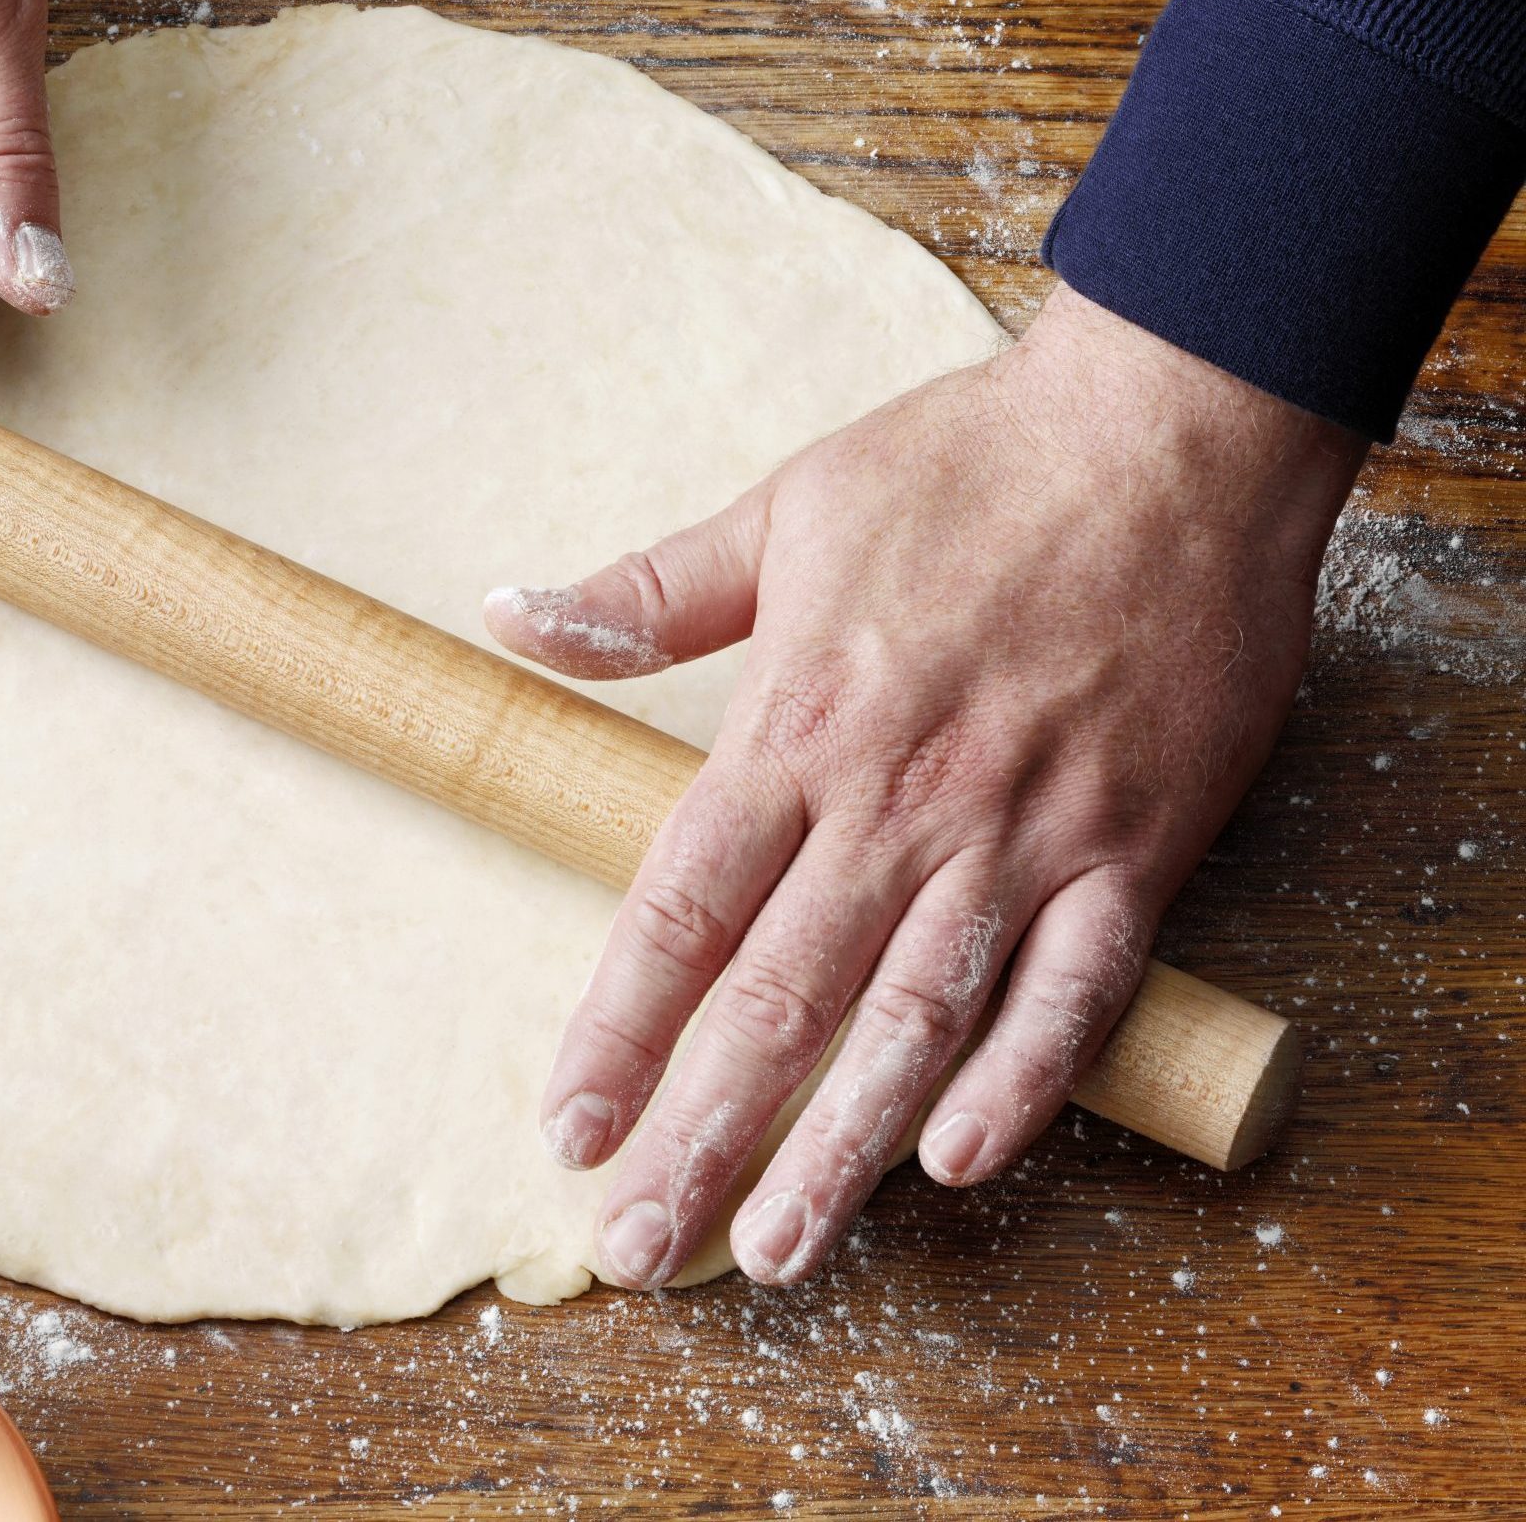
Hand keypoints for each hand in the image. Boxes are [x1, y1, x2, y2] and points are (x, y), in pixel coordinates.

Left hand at [487, 285, 1365, 1287]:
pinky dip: (1024, 1081)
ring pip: (916, 1020)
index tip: (567, 1130)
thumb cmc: (966, 464)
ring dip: (842, 1148)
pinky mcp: (1136, 848)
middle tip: (642, 1248)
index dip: (617, 1032)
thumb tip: (508, 614)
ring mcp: (1025, 833)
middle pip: (780, 999)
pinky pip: (1076, 990)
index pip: (682, 911)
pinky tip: (960, 1162)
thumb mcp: (782, 507)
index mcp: (799, 725)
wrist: (1172, 428)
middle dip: (703, 1134)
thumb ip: (647, 593)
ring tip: (777, 1251)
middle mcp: (900, 801)